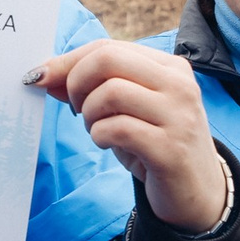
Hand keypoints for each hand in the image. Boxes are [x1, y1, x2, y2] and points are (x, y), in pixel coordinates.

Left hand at [27, 41, 228, 232]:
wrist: (197, 192)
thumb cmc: (156, 144)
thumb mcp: (126, 110)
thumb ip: (94, 88)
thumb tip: (46, 74)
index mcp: (170, 67)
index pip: (108, 47)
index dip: (68, 61)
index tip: (42, 78)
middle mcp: (178, 85)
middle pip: (107, 59)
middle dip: (76, 82)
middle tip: (76, 108)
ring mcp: (178, 116)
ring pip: (110, 92)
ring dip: (89, 114)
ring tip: (96, 129)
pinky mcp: (170, 149)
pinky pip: (117, 129)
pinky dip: (99, 135)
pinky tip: (106, 143)